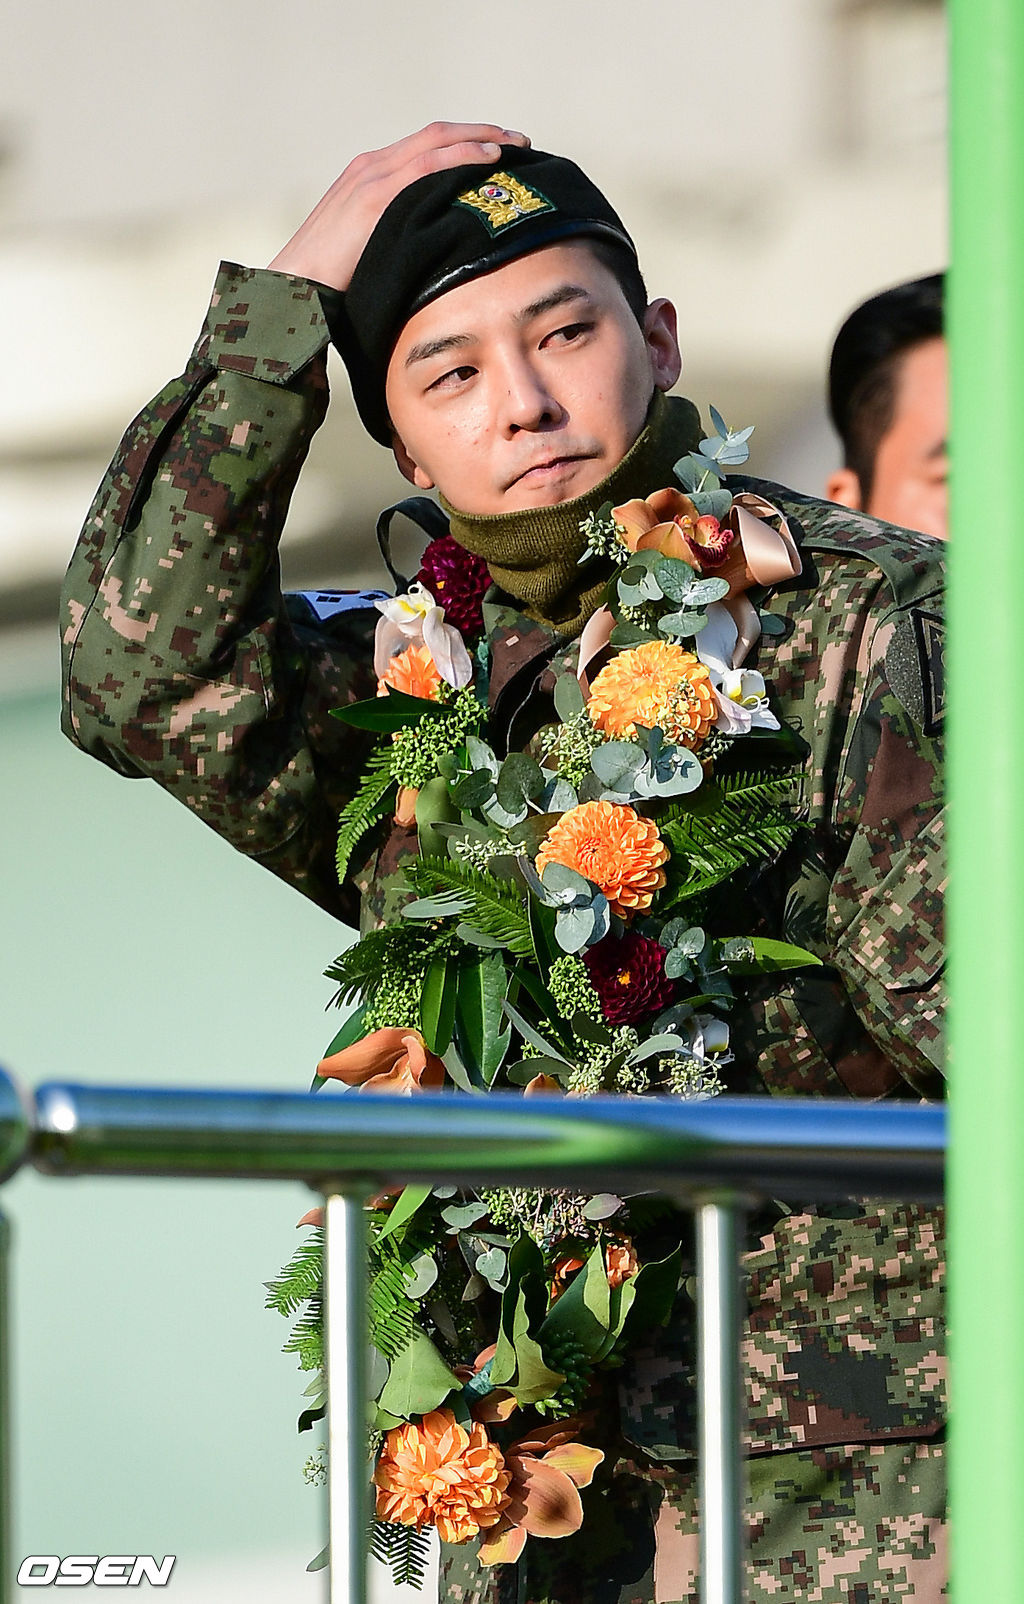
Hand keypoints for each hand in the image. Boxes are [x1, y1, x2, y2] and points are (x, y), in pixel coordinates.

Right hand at [268, 121, 529, 291]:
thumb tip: (431, 261)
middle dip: (481, 133)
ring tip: (516, 147)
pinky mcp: (376, 195)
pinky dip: (463, 156)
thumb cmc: (328, 284)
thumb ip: (395, 241)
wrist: (292, 287)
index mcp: (368, 177)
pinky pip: (428, 164)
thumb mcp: (367, 253)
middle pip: (436, 135)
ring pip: (437, 141)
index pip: (424, 148)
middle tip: (519, 142)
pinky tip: (491, 161)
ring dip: (482, 139)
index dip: (463, 144)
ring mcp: (373, 177)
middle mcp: (371, 167)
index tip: (497, 152)